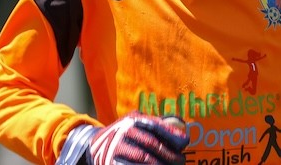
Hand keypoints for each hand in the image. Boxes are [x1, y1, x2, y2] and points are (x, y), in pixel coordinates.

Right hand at [57, 113, 188, 164]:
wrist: (95, 144)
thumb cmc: (124, 133)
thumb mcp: (135, 122)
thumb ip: (154, 124)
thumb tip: (181, 133)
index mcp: (132, 120)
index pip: (155, 126)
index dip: (171, 134)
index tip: (185, 142)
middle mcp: (124, 131)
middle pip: (151, 143)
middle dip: (169, 153)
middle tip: (181, 161)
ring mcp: (116, 147)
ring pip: (143, 158)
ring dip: (160, 164)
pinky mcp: (111, 162)